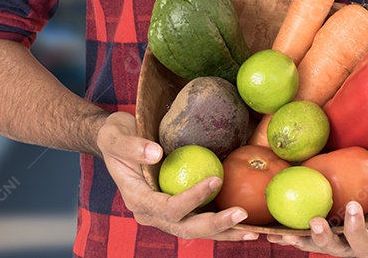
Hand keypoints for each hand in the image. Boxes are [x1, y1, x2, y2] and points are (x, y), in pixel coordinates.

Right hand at [95, 112, 256, 241]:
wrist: (117, 142)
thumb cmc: (116, 135)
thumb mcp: (115, 135)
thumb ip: (131, 145)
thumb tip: (155, 153)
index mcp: (137, 199)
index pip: (167, 207)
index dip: (191, 198)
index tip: (215, 180)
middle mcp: (151, 213)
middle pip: (185, 228)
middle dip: (215, 225)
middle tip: (242, 214)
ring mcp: (165, 214)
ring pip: (196, 230)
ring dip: (224, 232)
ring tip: (252, 231)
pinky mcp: (177, 209)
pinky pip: (200, 219)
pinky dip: (222, 224)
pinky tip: (245, 223)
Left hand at [266, 167, 367, 256]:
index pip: (367, 244)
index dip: (357, 230)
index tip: (353, 206)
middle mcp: (354, 239)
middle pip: (337, 250)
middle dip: (324, 240)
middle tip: (314, 222)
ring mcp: (336, 231)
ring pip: (316, 243)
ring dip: (300, 239)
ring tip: (285, 232)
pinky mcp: (322, 219)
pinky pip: (303, 228)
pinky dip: (288, 229)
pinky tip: (272, 226)